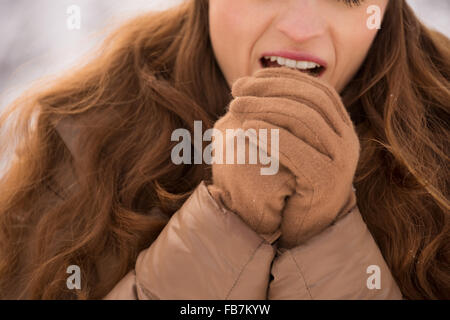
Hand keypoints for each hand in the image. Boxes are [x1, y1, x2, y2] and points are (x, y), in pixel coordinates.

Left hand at [209, 67, 359, 246]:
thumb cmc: (292, 182)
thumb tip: (257, 87)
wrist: (305, 226)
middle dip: (269, 89)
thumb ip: (286, 119)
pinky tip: (246, 129)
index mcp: (340, 126)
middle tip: (235, 90)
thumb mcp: (293, 145)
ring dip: (264, 107)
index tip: (251, 77)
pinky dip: (269, 135)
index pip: (316, 89)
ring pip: (303, 119)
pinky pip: (296, 150)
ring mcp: (340, 160)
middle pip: (309, 100)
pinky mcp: (326, 180)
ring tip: (234, 106)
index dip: (282, 78)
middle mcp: (346, 140)